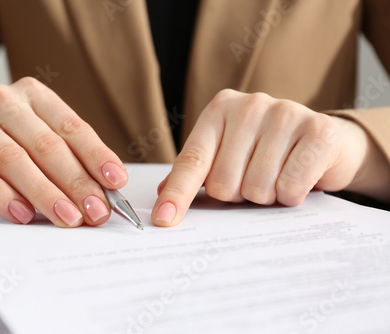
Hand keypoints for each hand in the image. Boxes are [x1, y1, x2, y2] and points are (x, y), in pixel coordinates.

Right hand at [0, 77, 127, 226]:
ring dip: (44, 193)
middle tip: (95, 211)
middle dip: (75, 182)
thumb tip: (105, 192)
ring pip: (14, 159)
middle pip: (46, 145)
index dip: (96, 155)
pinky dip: (1, 196)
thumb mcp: (39, 145)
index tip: (116, 182)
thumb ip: (69, 161)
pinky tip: (22, 214)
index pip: (71, 127)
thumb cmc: (5, 147)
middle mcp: (4, 101)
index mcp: (34, 95)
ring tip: (67, 217)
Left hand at [153, 89, 369, 225]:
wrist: (324, 141)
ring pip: (256, 188)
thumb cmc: (267, 152)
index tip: (163, 219)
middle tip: (254, 180)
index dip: (177, 193)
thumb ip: (197, 172)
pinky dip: (291, 196)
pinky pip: (289, 186)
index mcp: (220, 110)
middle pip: (223, 183)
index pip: (192, 160)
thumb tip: (162, 198)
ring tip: (277, 177)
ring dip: (266, 196)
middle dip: (238, 195)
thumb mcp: (228, 155)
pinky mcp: (318, 130)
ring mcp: (285, 113)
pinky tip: (298, 180)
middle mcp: (249, 106)